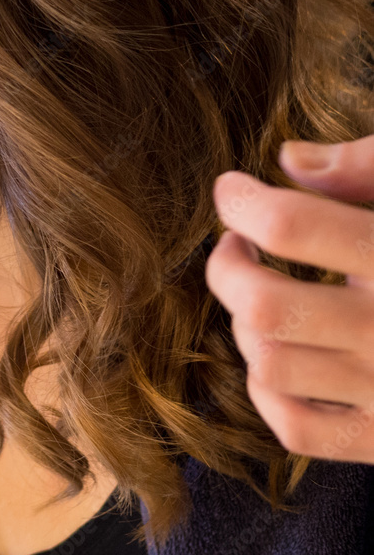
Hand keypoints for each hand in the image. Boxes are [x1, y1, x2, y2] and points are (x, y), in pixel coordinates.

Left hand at [206, 136, 373, 462]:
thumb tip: (289, 159)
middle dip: (228, 264)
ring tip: (261, 292)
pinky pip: (296, 427)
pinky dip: (268, 389)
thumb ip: (370, 165)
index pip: (290, 225)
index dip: (241, 200)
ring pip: (269, 364)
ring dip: (243, 323)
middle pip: (264, 304)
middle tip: (237, 242)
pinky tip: (282, 350)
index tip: (232, 189)